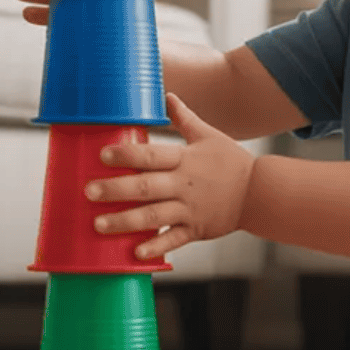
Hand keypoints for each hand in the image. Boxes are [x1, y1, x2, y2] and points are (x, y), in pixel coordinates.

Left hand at [88, 93, 254, 259]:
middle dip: (116, 190)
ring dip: (125, 221)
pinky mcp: (196, 230)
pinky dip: (155, 247)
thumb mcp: (209, 136)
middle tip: (89, 192)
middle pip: (146, 187)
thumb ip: (185, 118)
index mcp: (185, 159)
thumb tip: (167, 95)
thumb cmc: (232, 163)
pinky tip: (135, 254)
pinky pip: (173, 240)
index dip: (127, 154)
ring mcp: (190, 209)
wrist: (260, 193)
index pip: (152, 155)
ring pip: (154, 216)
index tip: (103, 155)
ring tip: (98, 225)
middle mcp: (185, 185)